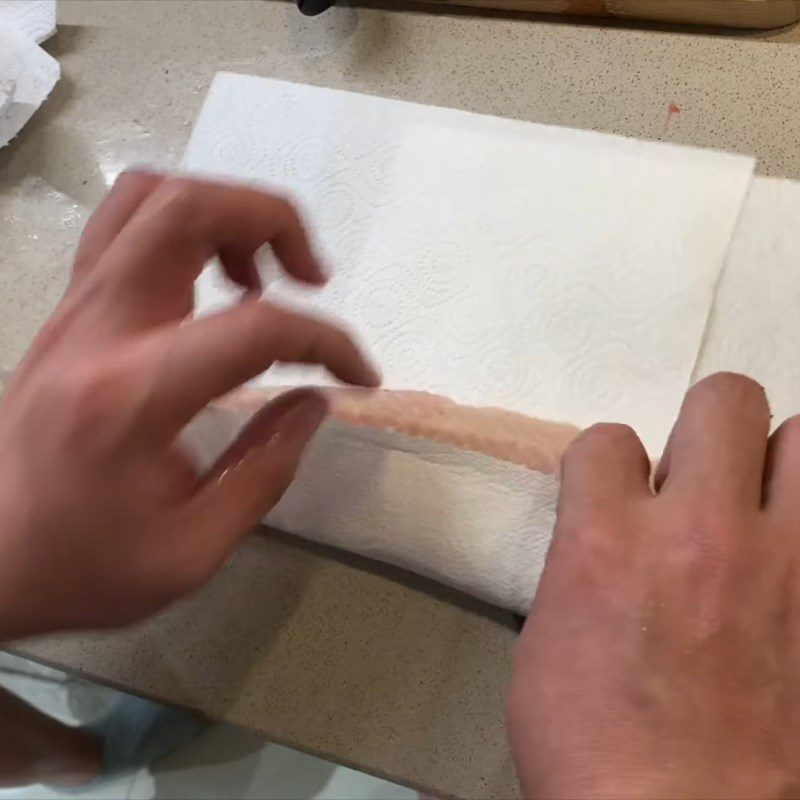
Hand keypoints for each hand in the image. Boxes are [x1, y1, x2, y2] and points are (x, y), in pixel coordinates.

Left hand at [0, 171, 377, 639]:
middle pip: (187, 208)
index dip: (326, 341)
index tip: (358, 376)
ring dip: (224, 213)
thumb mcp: (191, 550)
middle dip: (271, 218)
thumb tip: (316, 401)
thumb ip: (266, 468)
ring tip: (262, 273)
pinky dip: (186, 227)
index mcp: (133, 394)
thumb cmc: (79, 565)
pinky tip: (213, 285)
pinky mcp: (68, 312)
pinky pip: (125, 226)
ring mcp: (75, 309)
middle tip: (309, 275)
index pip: (255, 327)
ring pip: (148, 197)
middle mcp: (99, 327)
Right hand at [508, 373, 799, 798]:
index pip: (606, 439)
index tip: (615, 491)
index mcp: (608, 542)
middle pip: (723, 401)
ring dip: (778, 463)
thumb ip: (580, 564)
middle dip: (704, 430)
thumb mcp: (547, 643)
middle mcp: (700, 532)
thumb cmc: (594, 754)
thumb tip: (605, 538)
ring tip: (761, 505)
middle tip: (698, 476)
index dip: (607, 464)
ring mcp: (783, 564)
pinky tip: (788, 563)